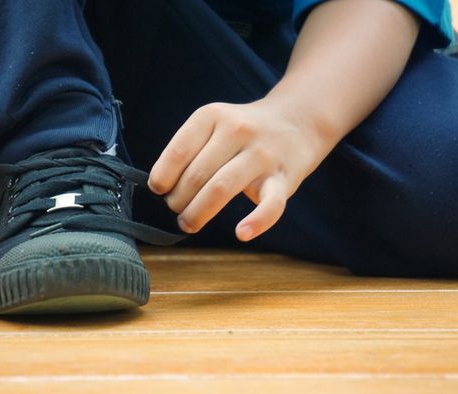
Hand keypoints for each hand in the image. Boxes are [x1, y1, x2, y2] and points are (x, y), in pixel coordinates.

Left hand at [148, 99, 338, 240]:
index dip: (163, 177)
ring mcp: (262, 155)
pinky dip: (256, 222)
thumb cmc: (244, 131)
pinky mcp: (284, 178)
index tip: (159, 190)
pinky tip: (241, 233)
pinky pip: (271, 205)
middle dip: (179, 201)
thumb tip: (160, 186)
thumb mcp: (214, 123)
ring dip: (198, 213)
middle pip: (196, 175)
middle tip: (177, 211)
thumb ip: (190, 148)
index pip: (178, 151)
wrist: (298, 121)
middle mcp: (237, 131)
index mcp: (212, 116)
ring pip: (221, 189)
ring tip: (189, 224)